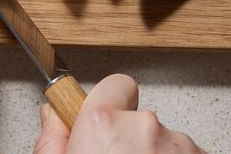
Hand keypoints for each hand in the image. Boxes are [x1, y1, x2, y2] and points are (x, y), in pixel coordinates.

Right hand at [34, 74, 205, 153]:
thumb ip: (53, 141)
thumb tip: (53, 116)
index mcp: (103, 126)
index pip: (115, 85)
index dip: (110, 106)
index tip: (105, 124)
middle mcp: (144, 128)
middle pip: (139, 117)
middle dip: (131, 140)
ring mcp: (178, 145)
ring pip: (165, 141)